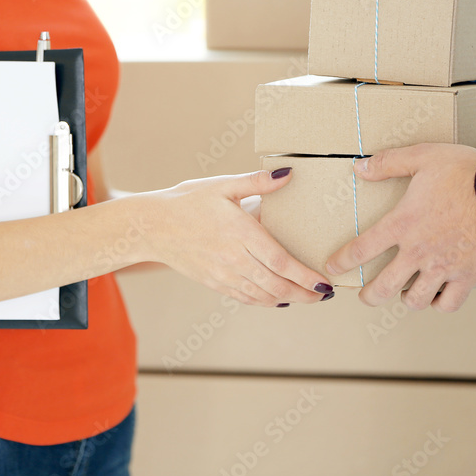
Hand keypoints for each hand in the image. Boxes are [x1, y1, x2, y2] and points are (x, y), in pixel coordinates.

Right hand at [141, 168, 334, 306]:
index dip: (305, 276)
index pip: (280, 262)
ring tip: (307, 297)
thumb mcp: (222, 186)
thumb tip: (288, 174)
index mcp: (239, 232)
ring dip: (288, 300)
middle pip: (277, 285)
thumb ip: (257, 182)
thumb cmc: (187, 201)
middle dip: (304, 294)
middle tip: (323, 294)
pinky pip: (245, 298)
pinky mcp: (214, 283)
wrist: (151, 226)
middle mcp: (233, 258)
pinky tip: (278, 299)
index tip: (324, 282)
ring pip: (263, 296)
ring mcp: (222, 274)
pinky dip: (266, 302)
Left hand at [325, 144, 475, 312]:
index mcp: (402, 224)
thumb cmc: (466, 172)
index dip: (342, 262)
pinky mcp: (468, 276)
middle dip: (369, 295)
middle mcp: (418, 251)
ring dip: (406, 299)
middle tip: (366, 295)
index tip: (332, 268)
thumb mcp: (422, 157)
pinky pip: (449, 303)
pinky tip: (437, 297)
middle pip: (383, 287)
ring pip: (415, 300)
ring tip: (404, 294)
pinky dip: (440, 304)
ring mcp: (443, 267)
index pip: (361, 250)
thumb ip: (388, 163)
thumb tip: (359, 168)